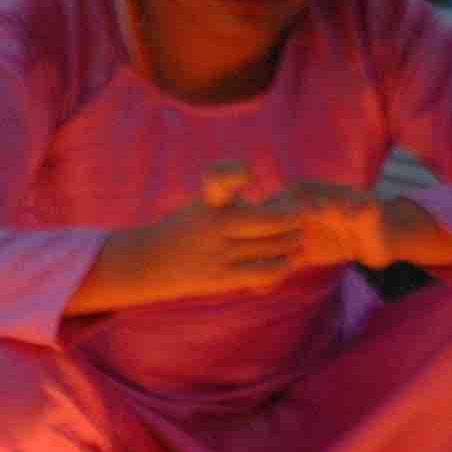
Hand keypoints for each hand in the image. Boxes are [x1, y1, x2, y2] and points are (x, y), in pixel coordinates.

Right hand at [72, 182, 375, 312]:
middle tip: (300, 217)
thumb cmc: (186, 228)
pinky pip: (264, 272)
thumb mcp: (203, 205)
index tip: (246, 173)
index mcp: (209, 202)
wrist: (151, 263)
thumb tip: (282, 207)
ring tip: (297, 239)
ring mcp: (219, 254)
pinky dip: (283, 266)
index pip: (219, 180)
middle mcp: (214, 226)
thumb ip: (234, 203)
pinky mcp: (223, 278)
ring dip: (292, 242)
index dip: (233, 173)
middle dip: (293, 219)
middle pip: (269, 220)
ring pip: (273, 247)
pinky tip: (288, 262)